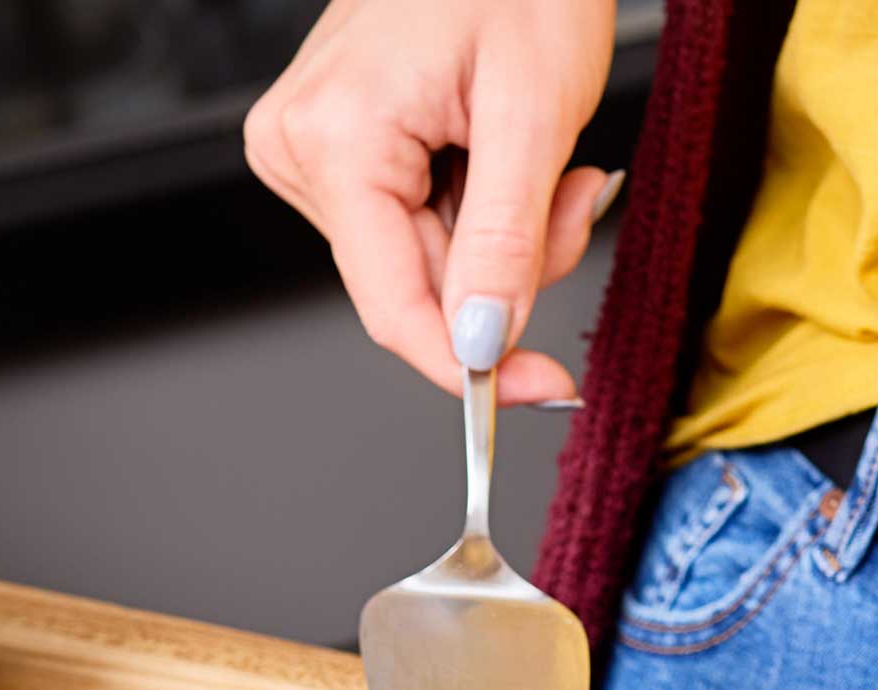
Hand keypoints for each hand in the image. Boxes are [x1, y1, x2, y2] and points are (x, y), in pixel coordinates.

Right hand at [245, 0, 618, 401]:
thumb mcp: (532, 111)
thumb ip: (503, 241)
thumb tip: (478, 343)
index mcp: (334, 139)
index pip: (396, 308)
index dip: (473, 365)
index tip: (544, 391)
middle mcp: (302, 147)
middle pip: (419, 287)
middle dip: (511, 268)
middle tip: (575, 195)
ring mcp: (314, 146)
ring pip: (428, 262)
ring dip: (505, 237)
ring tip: (543, 157)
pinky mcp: (339, 143)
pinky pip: (420, 222)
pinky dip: (484, 208)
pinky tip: (504, 148)